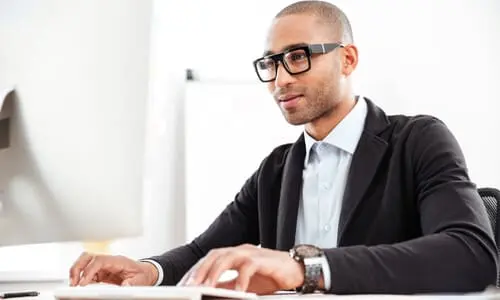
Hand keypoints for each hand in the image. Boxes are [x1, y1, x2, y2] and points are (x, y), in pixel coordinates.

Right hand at [69, 252, 158, 286]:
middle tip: (73, 282)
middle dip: (77, 267)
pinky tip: (80, 286)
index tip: (83, 282)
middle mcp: (109, 261)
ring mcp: (104, 266)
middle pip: (88, 257)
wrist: (146, 273)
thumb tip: (125, 288)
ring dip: (77, 272)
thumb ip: (131, 284)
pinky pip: (87, 273)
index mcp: (118, 260)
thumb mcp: (139, 281)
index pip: (99, 260)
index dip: (89, 270)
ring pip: (85, 263)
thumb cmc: (142, 274)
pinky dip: (81, 278)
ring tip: (74, 284)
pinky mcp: (101, 273)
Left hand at [177, 244, 303, 294]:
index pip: (210, 259)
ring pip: (228, 257)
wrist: (297, 271)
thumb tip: (209, 292)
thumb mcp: (244, 284)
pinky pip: (249, 267)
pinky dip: (241, 278)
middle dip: (201, 270)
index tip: (184, 284)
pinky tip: (236, 290)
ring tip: (206, 286)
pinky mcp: (264, 260)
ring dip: (215, 272)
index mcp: (234, 255)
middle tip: (190, 285)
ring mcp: (252, 253)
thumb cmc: (271, 276)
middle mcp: (241, 251)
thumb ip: (228, 285)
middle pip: (215, 255)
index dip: (196, 270)